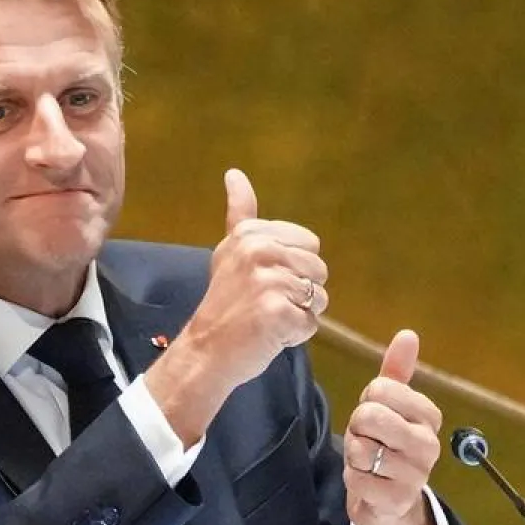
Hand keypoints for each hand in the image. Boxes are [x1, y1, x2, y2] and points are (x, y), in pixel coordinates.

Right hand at [146, 169, 328, 443]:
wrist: (206, 352)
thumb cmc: (224, 305)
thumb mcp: (230, 251)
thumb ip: (240, 213)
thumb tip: (234, 173)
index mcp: (251, 233)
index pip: (309, 244)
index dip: (293, 268)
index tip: (260, 281)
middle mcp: (259, 250)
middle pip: (319, 269)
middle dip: (300, 292)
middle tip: (264, 304)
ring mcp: (268, 280)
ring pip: (319, 297)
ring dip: (299, 314)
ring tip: (267, 318)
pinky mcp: (278, 311)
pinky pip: (311, 323)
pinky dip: (295, 335)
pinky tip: (269, 335)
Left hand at [342, 331, 444, 524]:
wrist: (391, 501)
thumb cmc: (388, 445)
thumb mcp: (391, 407)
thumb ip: (397, 372)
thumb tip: (408, 334)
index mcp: (429, 415)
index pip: (380, 388)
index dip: (366, 403)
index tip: (376, 419)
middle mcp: (429, 443)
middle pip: (368, 415)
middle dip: (356, 429)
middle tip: (368, 441)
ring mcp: (417, 474)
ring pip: (360, 448)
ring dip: (354, 456)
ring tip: (369, 463)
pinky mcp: (398, 500)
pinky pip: (357, 479)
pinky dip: (354, 480)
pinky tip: (368, 484)